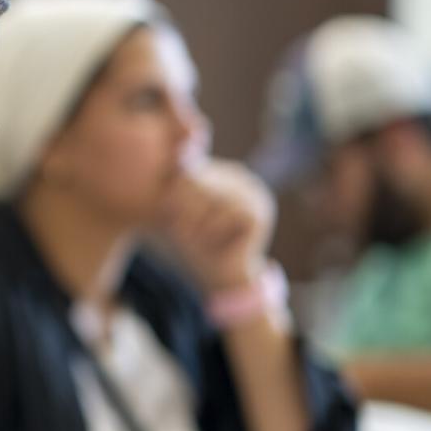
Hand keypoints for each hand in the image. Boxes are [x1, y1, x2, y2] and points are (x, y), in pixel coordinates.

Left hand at [160, 160, 275, 292]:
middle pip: (192, 182)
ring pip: (205, 200)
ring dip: (194, 228)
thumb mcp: (175, 211)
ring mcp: (252, 192)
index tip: (174, 222)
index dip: (172, 200)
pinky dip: (211, 235)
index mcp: (218, 172)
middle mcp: (239, 176)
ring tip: (203, 240)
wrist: (220, 279)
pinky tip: (219, 244)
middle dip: (181, 214)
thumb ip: (177, 184)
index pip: (183, 172)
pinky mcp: (258, 211)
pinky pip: (221, 216)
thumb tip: (180, 150)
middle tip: (188, 234)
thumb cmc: (194, 244)